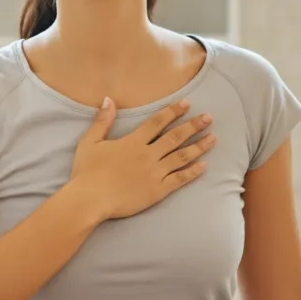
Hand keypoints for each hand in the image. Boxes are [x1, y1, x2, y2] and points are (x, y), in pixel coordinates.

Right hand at [70, 97, 216, 220]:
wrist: (90, 200)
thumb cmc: (86, 172)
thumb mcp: (90, 142)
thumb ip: (102, 120)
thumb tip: (109, 99)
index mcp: (133, 141)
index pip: (158, 122)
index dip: (174, 111)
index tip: (188, 104)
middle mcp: (148, 154)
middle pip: (175, 137)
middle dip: (194, 125)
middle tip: (209, 117)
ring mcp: (154, 173)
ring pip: (182, 156)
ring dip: (199, 146)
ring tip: (213, 138)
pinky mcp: (157, 191)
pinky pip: (179, 179)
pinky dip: (192, 172)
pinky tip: (204, 166)